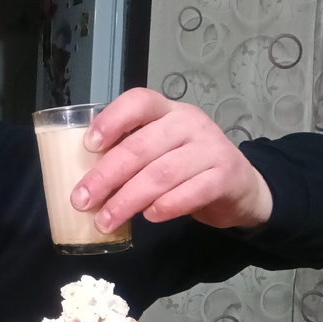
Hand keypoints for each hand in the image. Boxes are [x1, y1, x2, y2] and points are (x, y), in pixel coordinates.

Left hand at [71, 87, 272, 231]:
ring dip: (128, 200)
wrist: (240, 186)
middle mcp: (189, 123)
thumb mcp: (161, 149)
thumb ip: (130, 154)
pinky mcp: (225, 177)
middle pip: (141, 146)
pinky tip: (149, 217)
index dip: (111, 120)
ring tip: (105, 220)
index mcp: (166, 111)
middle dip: (106, 176)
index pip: (139, 102)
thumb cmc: (187, 166)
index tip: (88, 146)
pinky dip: (166, 206)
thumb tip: (84, 181)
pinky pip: (191, 192)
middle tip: (82, 200)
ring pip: (161, 173)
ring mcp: (210, 148)